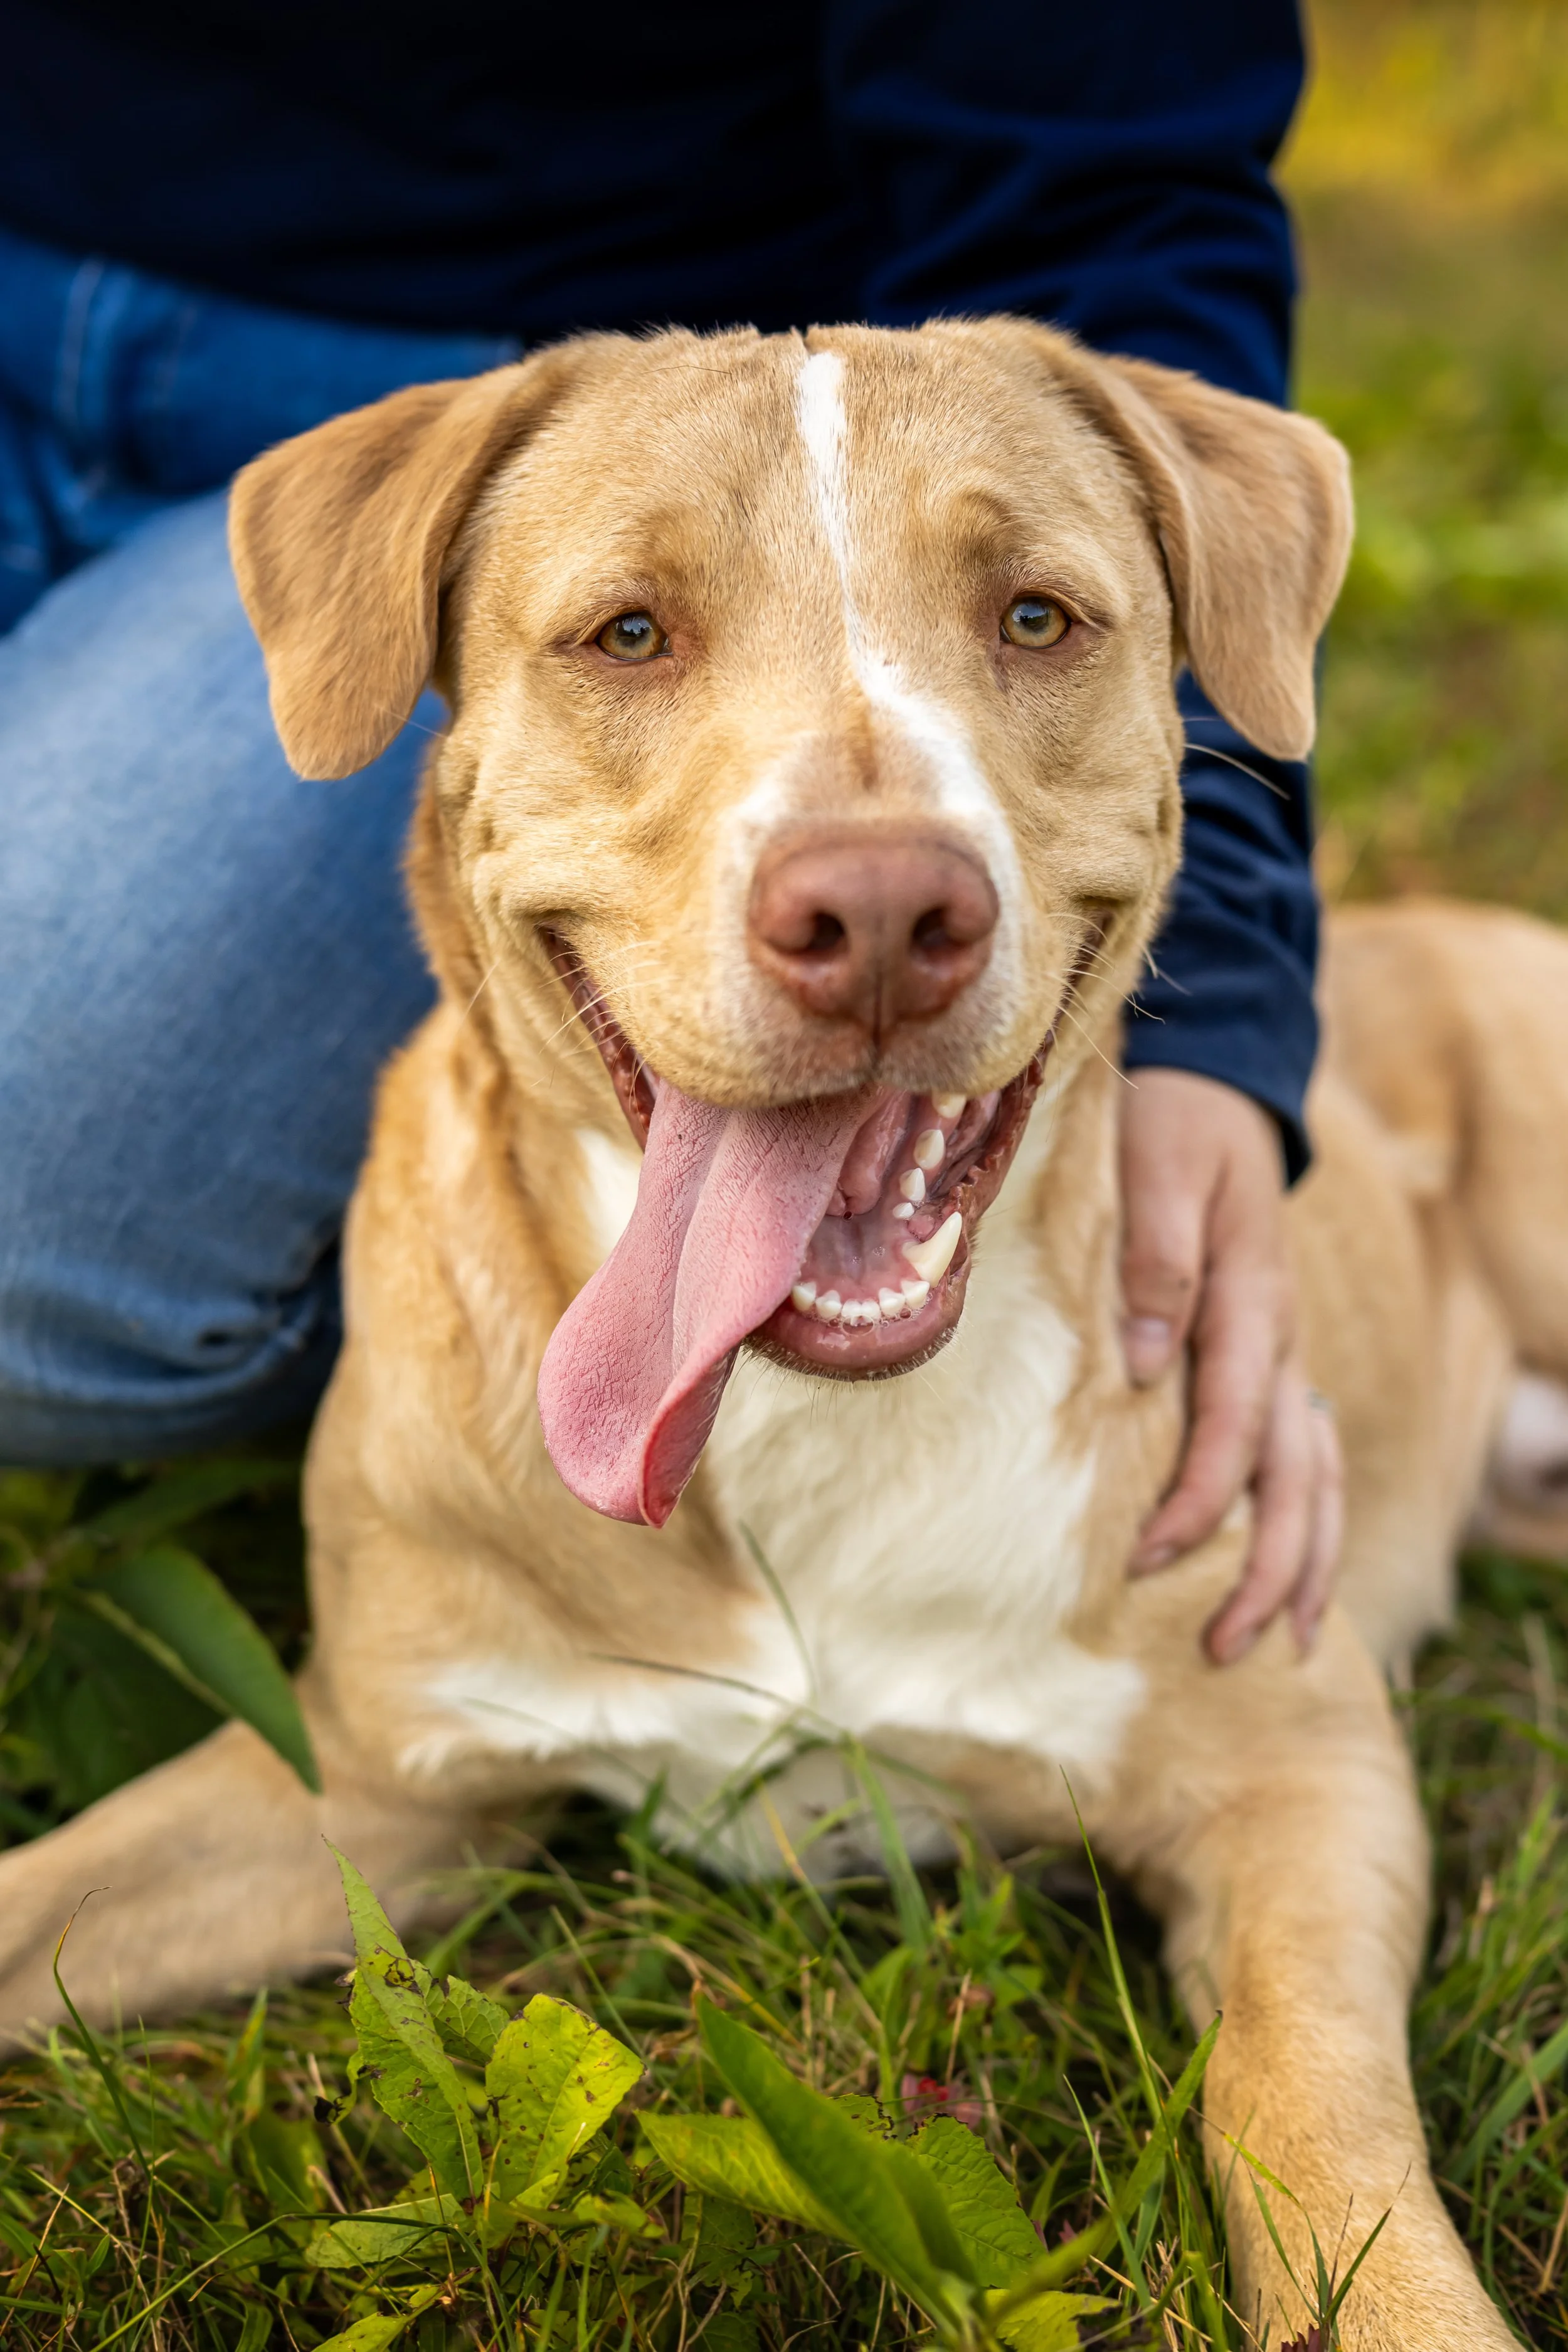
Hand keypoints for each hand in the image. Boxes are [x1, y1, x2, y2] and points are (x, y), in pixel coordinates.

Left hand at [1118, 1068, 1342, 1662]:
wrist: (1220, 1089)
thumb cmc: (1173, 1127)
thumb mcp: (1155, 1169)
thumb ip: (1153, 1260)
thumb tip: (1143, 1365)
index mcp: (1251, 1304)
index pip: (1235, 1426)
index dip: (1199, 1499)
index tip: (1148, 1559)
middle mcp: (1281, 1342)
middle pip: (1295, 1478)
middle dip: (1266, 1570)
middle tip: (1226, 1650)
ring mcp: (1287, 1356)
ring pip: (1319, 1478)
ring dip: (1303, 1564)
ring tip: (1281, 1646)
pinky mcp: (1276, 1359)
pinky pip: (1313, 1455)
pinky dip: (1311, 1520)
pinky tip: (1298, 1577)